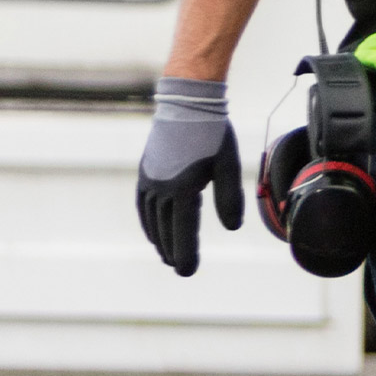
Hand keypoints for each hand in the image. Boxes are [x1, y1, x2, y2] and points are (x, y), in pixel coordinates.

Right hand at [136, 77, 240, 274]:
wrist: (187, 103)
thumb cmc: (212, 134)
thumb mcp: (228, 166)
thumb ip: (230, 198)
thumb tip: (232, 228)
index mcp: (182, 189)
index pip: (183, 231)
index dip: (186, 253)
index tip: (188, 272)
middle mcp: (161, 188)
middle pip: (165, 229)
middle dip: (173, 251)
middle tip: (181, 269)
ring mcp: (150, 179)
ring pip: (152, 219)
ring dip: (159, 239)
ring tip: (167, 254)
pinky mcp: (146, 171)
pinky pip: (142, 204)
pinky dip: (147, 221)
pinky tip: (153, 229)